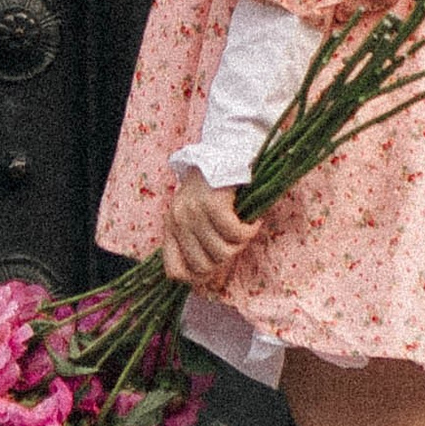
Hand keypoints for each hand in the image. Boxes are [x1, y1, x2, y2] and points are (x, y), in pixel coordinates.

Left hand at [161, 168, 261, 288]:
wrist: (224, 149)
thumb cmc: (213, 184)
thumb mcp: (194, 212)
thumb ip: (194, 238)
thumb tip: (208, 275)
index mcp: (170, 225)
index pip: (175, 271)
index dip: (197, 277)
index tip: (216, 267)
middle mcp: (178, 220)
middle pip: (203, 266)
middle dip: (224, 260)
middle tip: (235, 244)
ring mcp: (194, 212)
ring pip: (222, 253)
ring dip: (240, 245)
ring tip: (245, 230)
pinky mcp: (214, 204)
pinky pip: (236, 234)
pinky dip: (250, 231)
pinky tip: (254, 222)